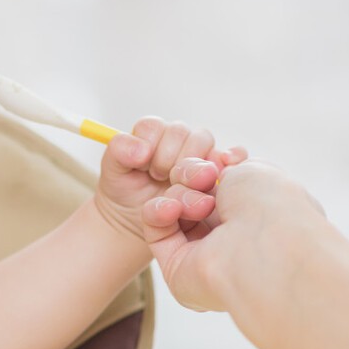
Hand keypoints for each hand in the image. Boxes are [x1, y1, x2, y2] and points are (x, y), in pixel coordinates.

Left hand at [94, 117, 244, 238]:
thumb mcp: (114, 173)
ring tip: (178, 186)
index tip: (143, 166)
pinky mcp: (219, 170)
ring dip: (191, 165)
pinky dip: (232, 157)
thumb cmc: (127, 192)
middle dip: (168, 159)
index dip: (148, 146)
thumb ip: (119, 152)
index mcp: (152, 134)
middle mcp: (178, 139)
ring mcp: (200, 153)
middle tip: (160, 179)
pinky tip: (219, 172)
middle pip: (182, 133)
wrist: (142, 222)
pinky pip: (234, 154)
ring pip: (204, 143)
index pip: (154, 127)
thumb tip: (141, 149)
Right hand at [140, 159, 323, 310]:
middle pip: (192, 191)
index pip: (219, 182)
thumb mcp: (254, 169)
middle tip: (206, 178)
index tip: (220, 160)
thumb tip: (211, 172)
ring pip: (173, 207)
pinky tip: (172, 210)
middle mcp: (230, 233)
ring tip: (202, 206)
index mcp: (255, 212)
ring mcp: (203, 251)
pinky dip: (158, 212)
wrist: (263, 247)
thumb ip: (227, 168)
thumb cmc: (270, 207)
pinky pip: (155, 230)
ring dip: (181, 195)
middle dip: (193, 177)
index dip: (211, 166)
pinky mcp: (177, 267)